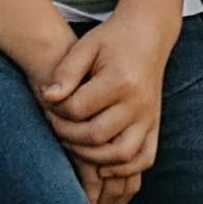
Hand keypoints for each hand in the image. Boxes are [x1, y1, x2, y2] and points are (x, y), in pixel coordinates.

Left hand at [29, 7, 167, 197]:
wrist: (148, 35)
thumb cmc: (111, 40)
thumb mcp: (85, 46)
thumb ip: (66, 72)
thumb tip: (48, 98)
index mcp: (120, 81)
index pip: (78, 109)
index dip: (55, 110)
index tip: (48, 100)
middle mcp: (138, 103)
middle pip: (96, 136)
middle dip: (67, 134)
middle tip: (55, 122)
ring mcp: (149, 117)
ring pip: (121, 155)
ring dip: (92, 157)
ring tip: (74, 142)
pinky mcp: (154, 125)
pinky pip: (144, 158)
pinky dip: (124, 168)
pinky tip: (103, 163)